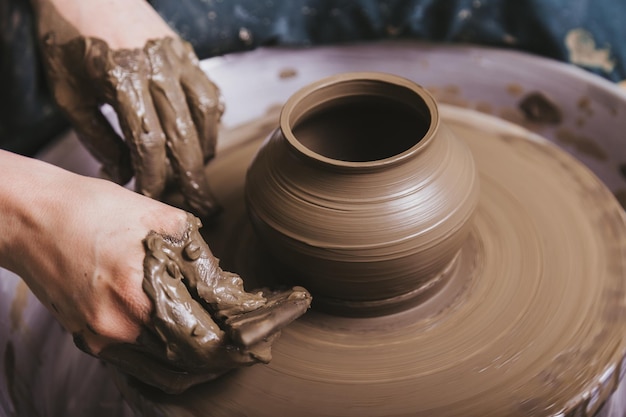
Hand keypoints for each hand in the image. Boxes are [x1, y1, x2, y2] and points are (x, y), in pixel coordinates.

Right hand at [0, 151, 310, 392]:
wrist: (30, 220)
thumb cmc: (91, 209)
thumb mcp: (157, 216)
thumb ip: (198, 255)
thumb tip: (227, 283)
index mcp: (142, 291)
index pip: (215, 330)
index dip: (253, 329)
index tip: (283, 315)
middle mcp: (123, 327)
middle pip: (198, 360)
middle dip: (239, 350)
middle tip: (265, 336)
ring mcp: (104, 341)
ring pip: (172, 372)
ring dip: (210, 362)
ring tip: (239, 344)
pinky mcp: (93, 342)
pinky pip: (145, 366)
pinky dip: (177, 361)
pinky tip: (197, 348)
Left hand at [34, 0, 222, 217]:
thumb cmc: (68, 39)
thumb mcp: (68, 93)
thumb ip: (96, 136)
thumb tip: (122, 172)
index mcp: (122, 78)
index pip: (150, 143)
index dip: (154, 177)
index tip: (151, 198)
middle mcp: (157, 69)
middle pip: (185, 136)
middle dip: (192, 177)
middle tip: (201, 206)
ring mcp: (177, 58)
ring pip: (206, 115)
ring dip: (205, 150)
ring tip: (199, 173)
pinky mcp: (187, 53)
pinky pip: (209, 93)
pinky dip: (211, 122)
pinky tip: (202, 139)